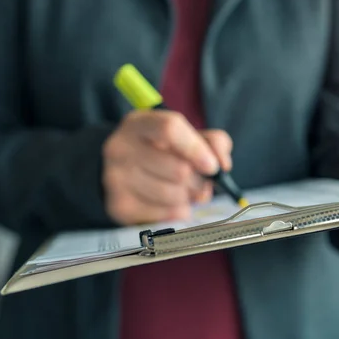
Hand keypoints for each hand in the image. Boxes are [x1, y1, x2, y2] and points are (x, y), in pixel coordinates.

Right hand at [102, 110, 232, 224]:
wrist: (128, 172)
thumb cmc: (165, 151)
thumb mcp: (189, 136)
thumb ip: (214, 142)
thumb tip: (222, 165)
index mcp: (140, 123)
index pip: (170, 129)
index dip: (197, 149)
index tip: (212, 166)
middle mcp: (121, 148)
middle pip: (179, 169)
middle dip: (199, 180)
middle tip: (198, 181)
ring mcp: (116, 178)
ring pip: (175, 195)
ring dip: (189, 197)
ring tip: (184, 190)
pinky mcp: (120, 207)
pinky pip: (167, 214)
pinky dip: (180, 211)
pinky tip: (173, 203)